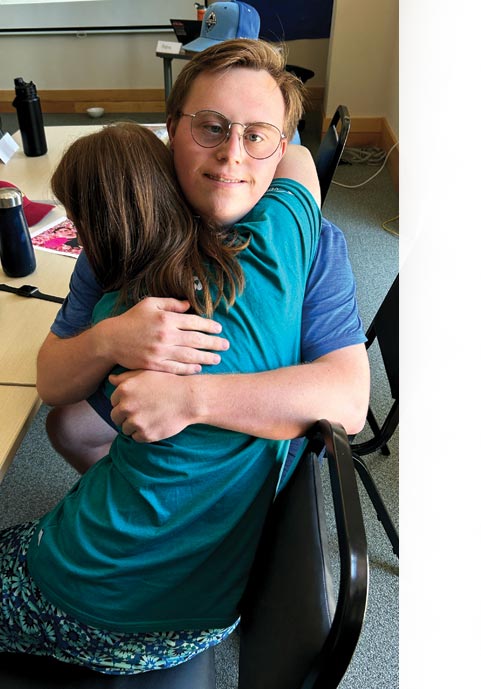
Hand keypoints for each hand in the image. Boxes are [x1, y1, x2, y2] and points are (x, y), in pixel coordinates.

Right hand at [102, 297, 228, 374]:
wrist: (111, 340)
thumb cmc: (131, 320)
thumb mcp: (149, 304)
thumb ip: (171, 304)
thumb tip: (189, 305)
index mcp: (166, 319)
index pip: (194, 322)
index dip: (209, 325)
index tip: (219, 329)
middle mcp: (165, 336)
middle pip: (196, 340)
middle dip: (214, 343)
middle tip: (226, 346)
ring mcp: (160, 352)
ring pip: (189, 356)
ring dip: (206, 358)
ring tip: (217, 359)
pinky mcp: (154, 365)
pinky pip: (176, 368)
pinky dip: (189, 368)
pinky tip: (198, 368)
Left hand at [109, 369, 195, 441]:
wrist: (189, 398)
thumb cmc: (168, 382)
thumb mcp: (147, 373)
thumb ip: (126, 377)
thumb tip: (110, 379)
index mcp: (124, 390)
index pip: (114, 402)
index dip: (125, 402)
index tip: (138, 401)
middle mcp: (126, 406)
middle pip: (116, 417)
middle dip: (126, 415)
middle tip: (142, 411)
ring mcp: (135, 422)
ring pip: (125, 429)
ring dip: (134, 426)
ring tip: (150, 417)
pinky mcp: (145, 434)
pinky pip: (137, 438)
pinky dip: (143, 433)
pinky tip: (155, 424)